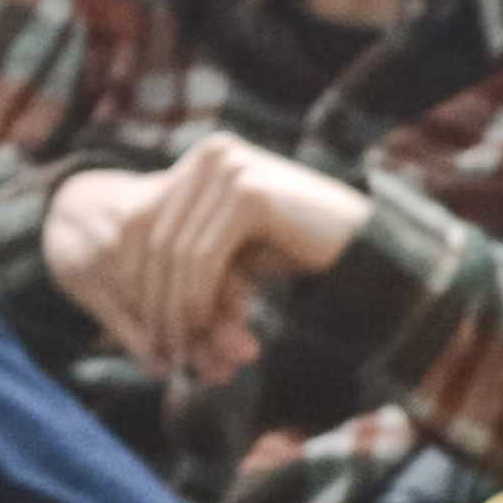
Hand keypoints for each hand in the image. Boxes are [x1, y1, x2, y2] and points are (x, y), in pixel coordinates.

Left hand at [44, 139, 361, 378]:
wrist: (368, 246)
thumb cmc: (302, 250)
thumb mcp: (235, 251)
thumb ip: (190, 260)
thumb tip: (134, 297)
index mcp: (204, 158)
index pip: (148, 221)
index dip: (138, 278)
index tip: (140, 325)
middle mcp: (212, 153)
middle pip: (156, 237)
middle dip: (152, 298)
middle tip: (155, 347)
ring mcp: (229, 169)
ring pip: (177, 252)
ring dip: (173, 308)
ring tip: (175, 349)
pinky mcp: (248, 194)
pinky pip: (203, 258)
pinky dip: (195, 300)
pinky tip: (197, 331)